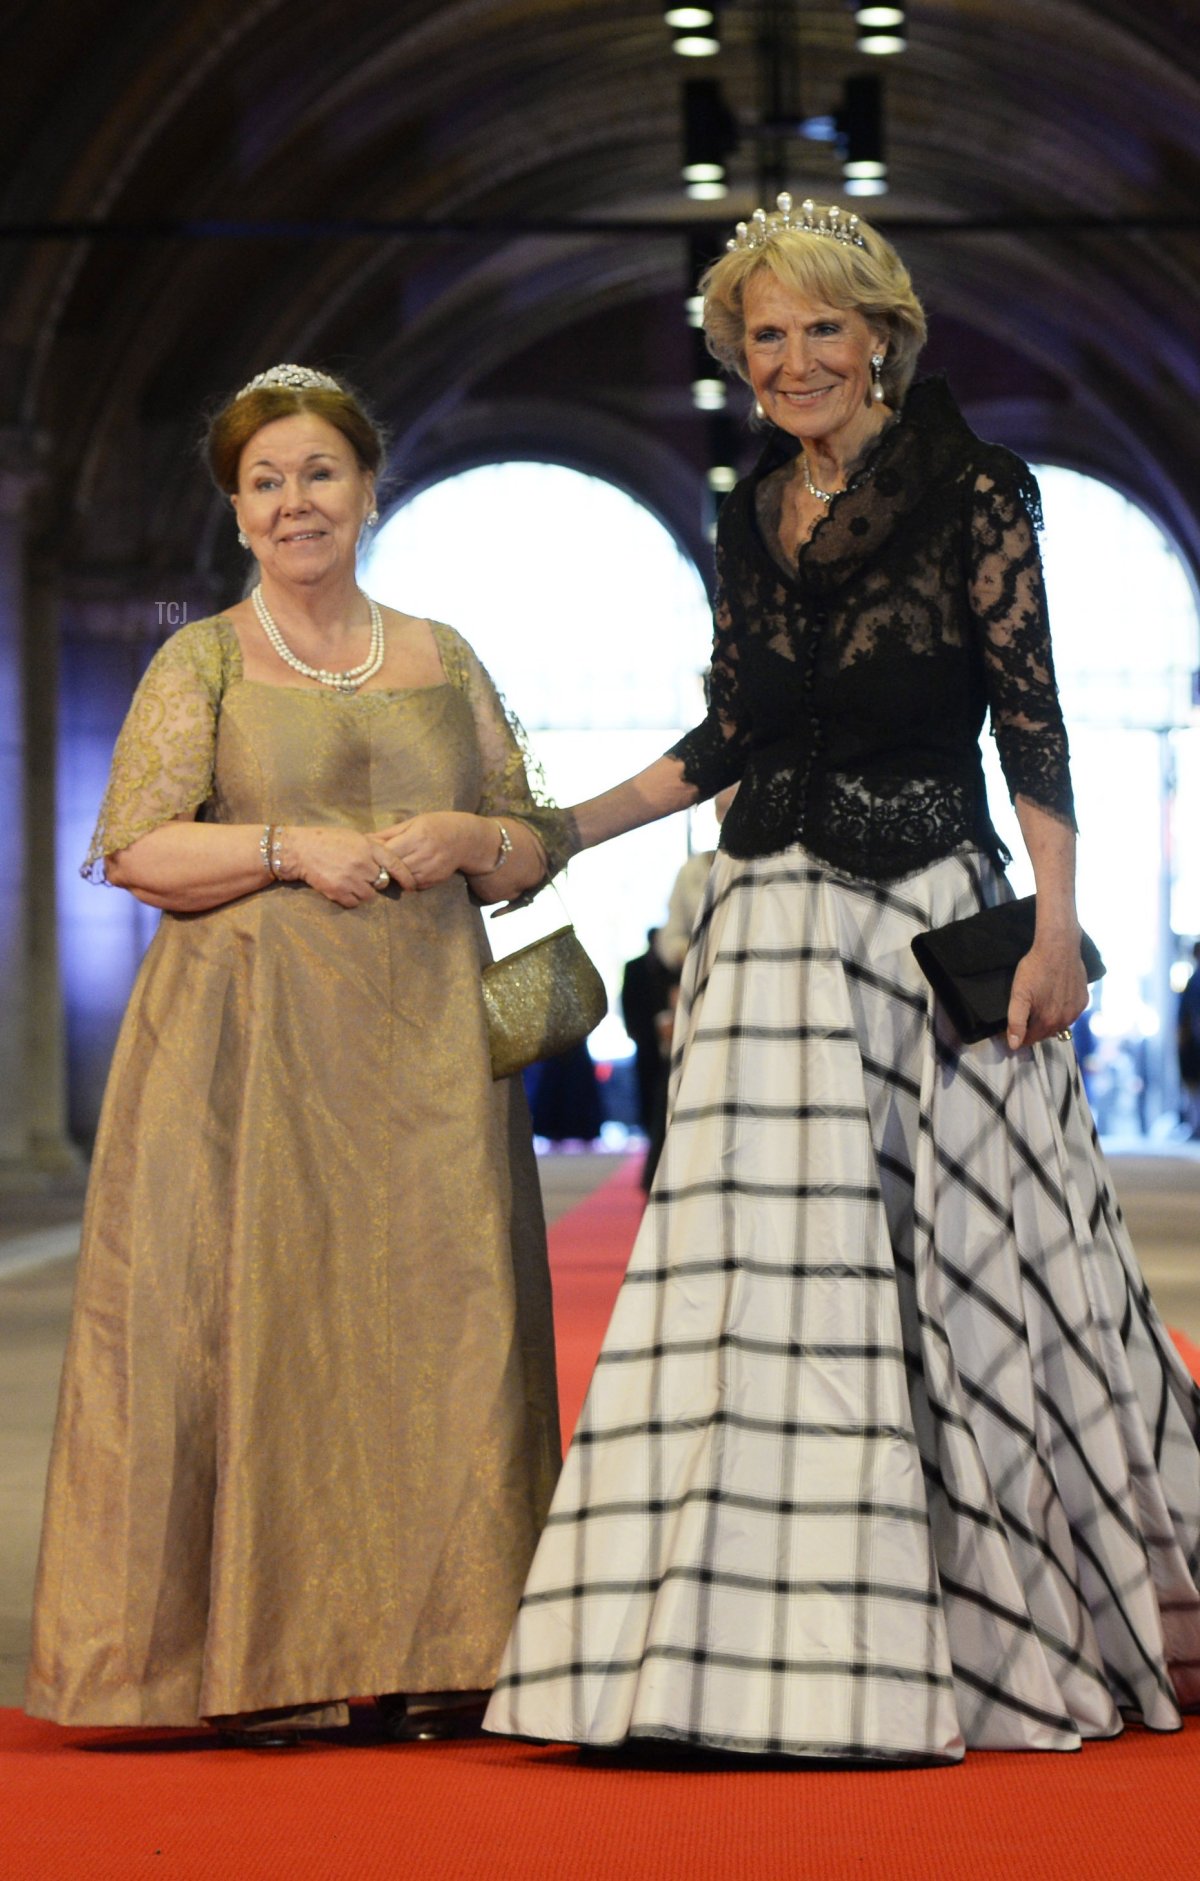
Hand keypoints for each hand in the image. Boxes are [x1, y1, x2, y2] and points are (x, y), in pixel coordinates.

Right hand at [281, 826, 396, 907]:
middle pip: (381, 882)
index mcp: (368, 847)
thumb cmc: (328, 840)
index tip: (411, 886)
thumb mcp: (354, 837)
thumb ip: (373, 849)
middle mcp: (362, 863)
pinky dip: (350, 899)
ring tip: (351, 882)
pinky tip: (343, 888)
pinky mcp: (338, 891)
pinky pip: (354, 903)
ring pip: (369, 895)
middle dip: (375, 882)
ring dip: (363, 892)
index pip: (395, 864)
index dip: (406, 877)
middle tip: (363, 876)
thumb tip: (391, 861)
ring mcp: (350, 878)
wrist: (300, 850)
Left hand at [372, 812, 491, 891]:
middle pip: (393, 867)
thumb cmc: (437, 826)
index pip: (388, 851)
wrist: (466, 840)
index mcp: (416, 837)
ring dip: (393, 875)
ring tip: (388, 869)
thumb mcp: (413, 822)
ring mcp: (429, 870)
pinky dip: (405, 880)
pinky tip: (405, 872)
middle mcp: (423, 855)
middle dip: (381, 867)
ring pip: (400, 879)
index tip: (367, 854)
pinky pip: (412, 885)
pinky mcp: (432, 881)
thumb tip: (365, 838)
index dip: (375, 854)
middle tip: (373, 865)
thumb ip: (389, 833)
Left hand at [1006, 932, 1087, 1049]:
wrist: (1059, 947)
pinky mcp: (1084, 999)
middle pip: (1045, 1033)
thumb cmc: (1035, 968)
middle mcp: (1065, 1020)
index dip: (1019, 1036)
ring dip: (1049, 1020)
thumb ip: (1016, 1022)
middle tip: (1026, 1013)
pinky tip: (1056, 998)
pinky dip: (1062, 1010)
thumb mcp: (1019, 994)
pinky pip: (1071, 1012)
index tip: (1014, 1027)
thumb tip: (1014, 1045)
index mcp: (1048, 1022)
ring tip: (1040, 1005)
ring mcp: (1077, 1010)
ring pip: (1059, 1024)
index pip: (1030, 1040)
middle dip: (1034, 1028)